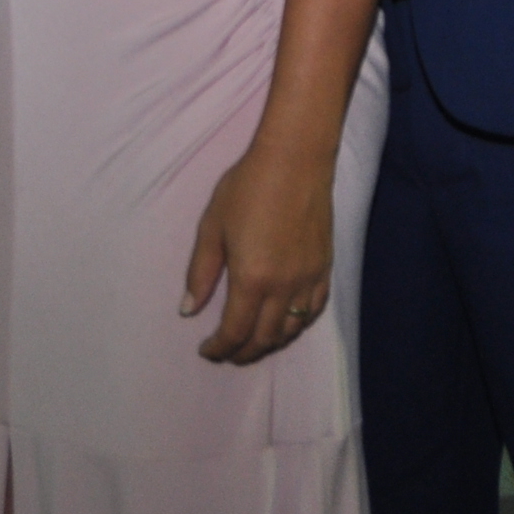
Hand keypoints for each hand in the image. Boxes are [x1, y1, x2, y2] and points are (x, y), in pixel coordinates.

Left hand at [181, 141, 334, 364]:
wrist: (295, 160)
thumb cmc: (247, 187)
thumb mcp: (212, 226)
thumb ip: (201, 272)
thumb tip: (189, 311)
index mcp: (251, 279)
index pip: (235, 332)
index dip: (219, 348)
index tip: (206, 350)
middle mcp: (283, 288)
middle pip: (264, 339)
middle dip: (243, 353)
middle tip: (227, 352)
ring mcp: (308, 280)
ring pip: (291, 330)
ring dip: (269, 343)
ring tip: (252, 341)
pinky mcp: (324, 269)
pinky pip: (314, 311)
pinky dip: (297, 325)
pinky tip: (285, 322)